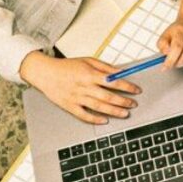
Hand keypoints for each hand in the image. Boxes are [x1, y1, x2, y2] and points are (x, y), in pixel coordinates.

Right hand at [19, 52, 140, 124]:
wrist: (45, 73)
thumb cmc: (67, 66)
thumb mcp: (88, 61)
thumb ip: (105, 67)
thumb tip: (121, 73)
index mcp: (89, 74)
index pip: (113, 82)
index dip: (127, 86)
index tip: (136, 90)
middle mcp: (84, 87)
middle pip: (107, 96)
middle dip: (123, 101)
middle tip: (133, 104)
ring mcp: (76, 98)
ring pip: (98, 107)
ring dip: (113, 111)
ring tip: (125, 114)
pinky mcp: (69, 106)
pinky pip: (83, 115)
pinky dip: (94, 119)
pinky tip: (104, 120)